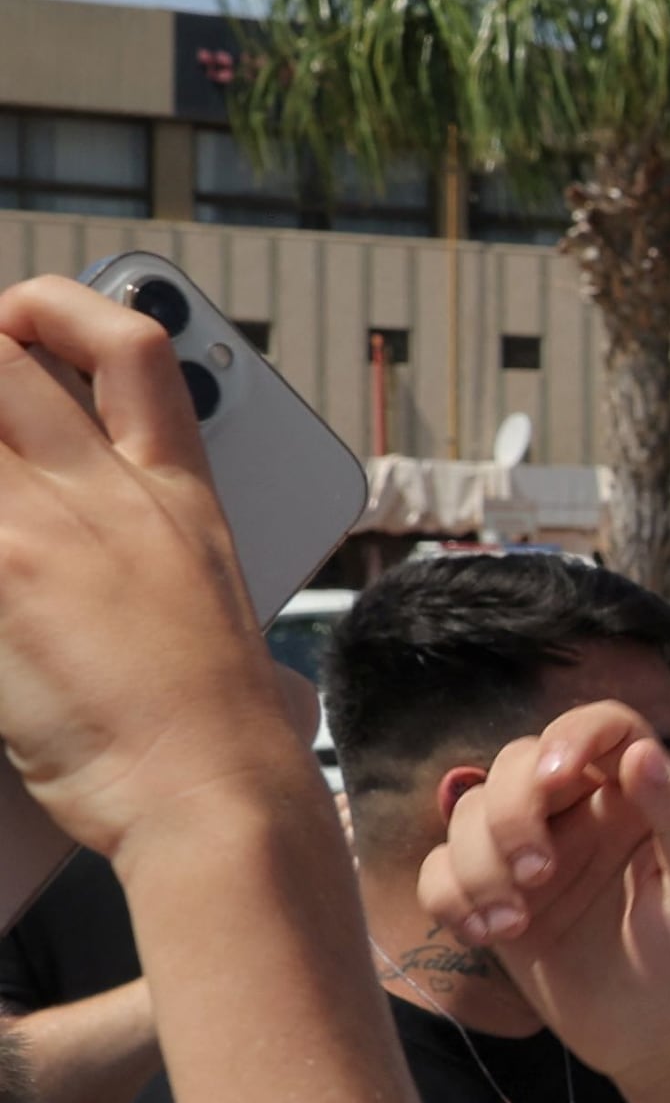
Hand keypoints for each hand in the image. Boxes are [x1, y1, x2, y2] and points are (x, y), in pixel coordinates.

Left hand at [0, 277, 323, 856]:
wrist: (213, 794)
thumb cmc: (215, 731)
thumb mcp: (204, 600)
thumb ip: (146, 542)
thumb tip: (105, 540)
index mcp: (178, 494)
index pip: (130, 347)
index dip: (60, 309)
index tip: (20, 323)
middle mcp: (107, 496)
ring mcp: (38, 534)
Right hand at [417, 699, 669, 1088]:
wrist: (665, 1037)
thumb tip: (641, 753)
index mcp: (639, 795)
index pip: (602, 727)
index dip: (572, 736)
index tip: (558, 777)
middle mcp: (580, 811)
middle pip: (514, 763)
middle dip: (511, 815)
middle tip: (538, 876)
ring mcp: (531, 851)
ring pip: (466, 813)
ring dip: (476, 866)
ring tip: (513, 926)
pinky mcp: (493, 894)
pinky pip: (439, 868)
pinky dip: (448, 897)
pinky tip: (485, 937)